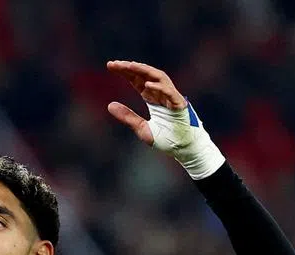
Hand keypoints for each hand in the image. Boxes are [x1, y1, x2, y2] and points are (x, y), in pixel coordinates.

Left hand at [105, 60, 224, 178]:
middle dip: (131, 68)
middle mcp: (161, 93)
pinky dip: (159, 88)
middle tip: (115, 64)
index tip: (110, 65)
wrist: (184, 149)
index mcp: (152, 98)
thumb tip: (109, 105)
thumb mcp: (141, 128)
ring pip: (159, 77)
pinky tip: (147, 85)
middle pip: (145, 75)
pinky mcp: (180, 104)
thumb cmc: (167, 139)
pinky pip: (170, 92)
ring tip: (130, 66)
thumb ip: (127, 116)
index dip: (125, 72)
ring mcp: (171, 97)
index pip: (137, 80)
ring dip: (145, 71)